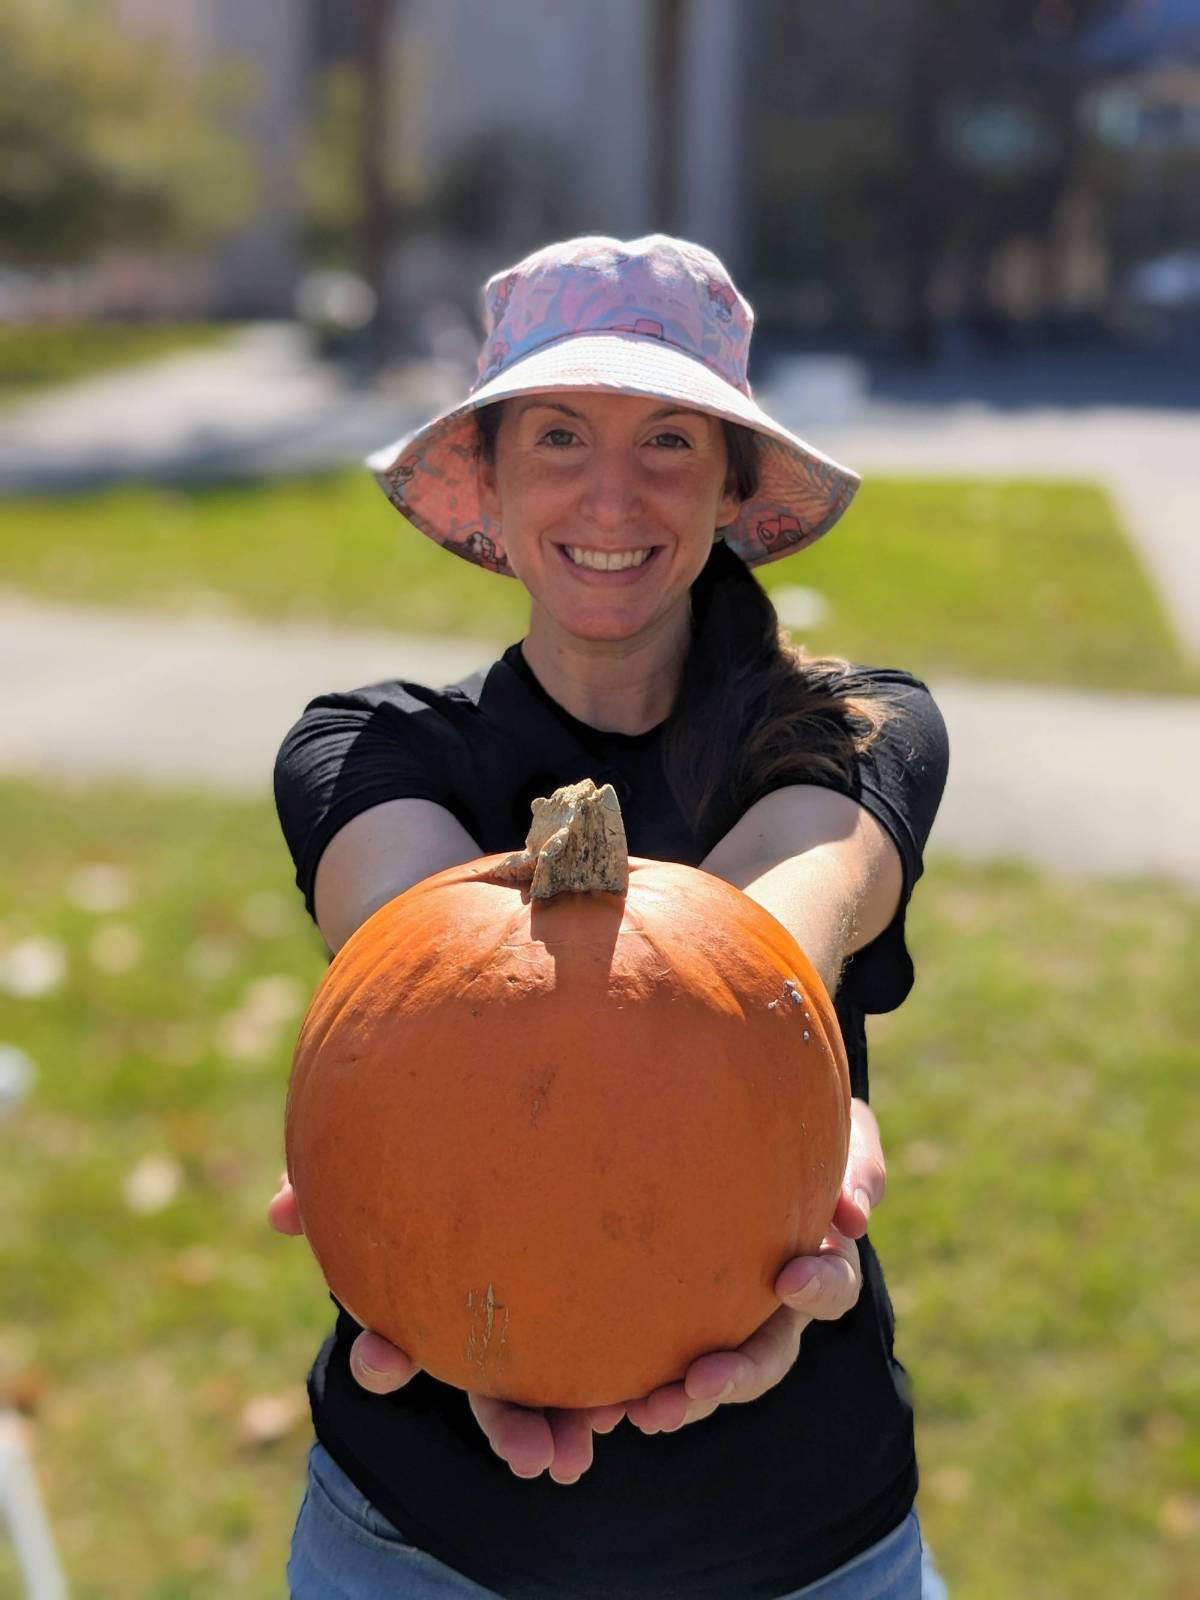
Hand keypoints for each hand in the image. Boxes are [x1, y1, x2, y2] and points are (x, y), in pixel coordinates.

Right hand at [267, 1172, 623, 1484]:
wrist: (554, 1117)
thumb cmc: (452, 1145)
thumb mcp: (395, 1158)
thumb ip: (338, 1186)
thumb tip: (277, 1215)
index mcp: (434, 1300)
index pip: (398, 1341)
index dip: (384, 1358)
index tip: (382, 1359)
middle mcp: (489, 1328)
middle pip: (492, 1391)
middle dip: (509, 1431)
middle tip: (533, 1461)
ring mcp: (545, 1325)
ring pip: (555, 1390)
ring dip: (570, 1428)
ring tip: (585, 1456)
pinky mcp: (599, 1309)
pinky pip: (613, 1353)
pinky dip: (629, 1382)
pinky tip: (648, 1399)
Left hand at [623, 1097, 885, 1435]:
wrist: (746, 1135)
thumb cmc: (800, 1134)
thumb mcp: (842, 1140)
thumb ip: (857, 1169)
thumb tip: (854, 1215)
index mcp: (819, 1264)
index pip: (832, 1287)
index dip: (818, 1288)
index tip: (789, 1278)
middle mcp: (777, 1306)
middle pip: (767, 1356)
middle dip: (737, 1376)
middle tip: (700, 1384)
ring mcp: (729, 1318)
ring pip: (714, 1375)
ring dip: (683, 1400)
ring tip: (646, 1414)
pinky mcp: (681, 1322)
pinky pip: (662, 1363)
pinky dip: (637, 1387)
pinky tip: (603, 1405)